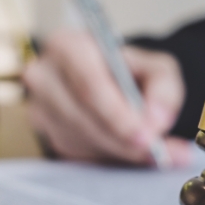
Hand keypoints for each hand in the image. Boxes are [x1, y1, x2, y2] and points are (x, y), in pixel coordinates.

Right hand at [22, 30, 191, 165]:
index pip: (88, 84)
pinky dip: (108, 158)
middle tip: (153, 151)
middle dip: (120, 140)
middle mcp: (44, 76)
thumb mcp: (156, 67)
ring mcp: (40, 109)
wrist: (111, 84)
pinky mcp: (46, 135)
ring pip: (80, 141)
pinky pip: (77, 155)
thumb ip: (164, 88)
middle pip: (81, 118)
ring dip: (117, 151)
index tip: (144, 135)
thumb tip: (156, 120)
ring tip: (152, 153)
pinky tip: (128, 152)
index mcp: (67, 46)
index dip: (117, 114)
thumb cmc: (129, 72)